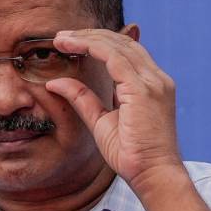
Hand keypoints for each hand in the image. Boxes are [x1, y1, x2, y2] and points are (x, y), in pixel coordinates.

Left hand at [46, 26, 181, 184]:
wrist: (153, 176)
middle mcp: (156, 79)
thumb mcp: (101, 121)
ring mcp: (153, 82)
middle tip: (61, 37)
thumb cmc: (132, 155)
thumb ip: (82, 99)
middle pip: (122, 43)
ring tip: (62, 39)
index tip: (71, 42)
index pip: (125, 52)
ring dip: (87, 37)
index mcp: (150, 85)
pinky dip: (91, 47)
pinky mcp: (143, 89)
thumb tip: (55, 82)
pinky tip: (72, 45)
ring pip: (117, 45)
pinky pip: (114, 58)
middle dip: (90, 35)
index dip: (97, 43)